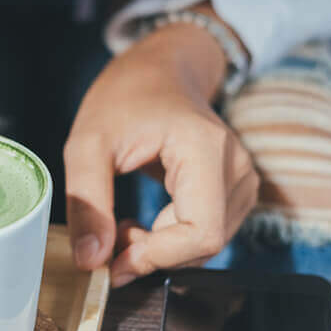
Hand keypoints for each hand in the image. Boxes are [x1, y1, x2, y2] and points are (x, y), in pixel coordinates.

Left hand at [64, 18, 258, 286]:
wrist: (161, 70)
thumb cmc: (125, 97)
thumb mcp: (87, 143)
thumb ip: (87, 202)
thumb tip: (90, 260)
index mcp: (206, 149)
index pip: (201, 233)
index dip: (156, 258)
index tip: (111, 261)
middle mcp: (237, 167)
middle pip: (204, 244)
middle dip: (152, 254)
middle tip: (109, 235)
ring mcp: (242, 179)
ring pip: (205, 246)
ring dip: (160, 250)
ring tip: (123, 223)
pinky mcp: (235, 191)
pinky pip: (206, 235)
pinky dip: (171, 242)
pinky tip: (144, 223)